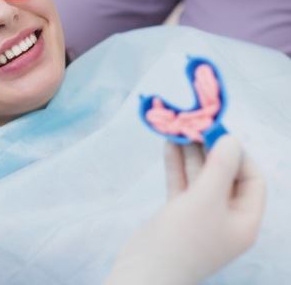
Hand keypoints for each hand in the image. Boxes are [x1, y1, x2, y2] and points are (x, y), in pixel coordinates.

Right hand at [105, 135, 265, 284]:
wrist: (144, 272)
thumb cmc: (182, 239)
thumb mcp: (206, 199)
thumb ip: (220, 167)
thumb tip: (231, 138)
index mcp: (243, 220)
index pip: (252, 179)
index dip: (239, 155)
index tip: (219, 133)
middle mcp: (225, 216)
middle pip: (224, 175)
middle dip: (211, 150)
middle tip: (197, 126)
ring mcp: (200, 215)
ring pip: (200, 177)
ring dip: (190, 154)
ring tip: (181, 129)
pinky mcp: (177, 213)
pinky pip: (182, 184)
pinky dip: (176, 165)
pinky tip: (169, 145)